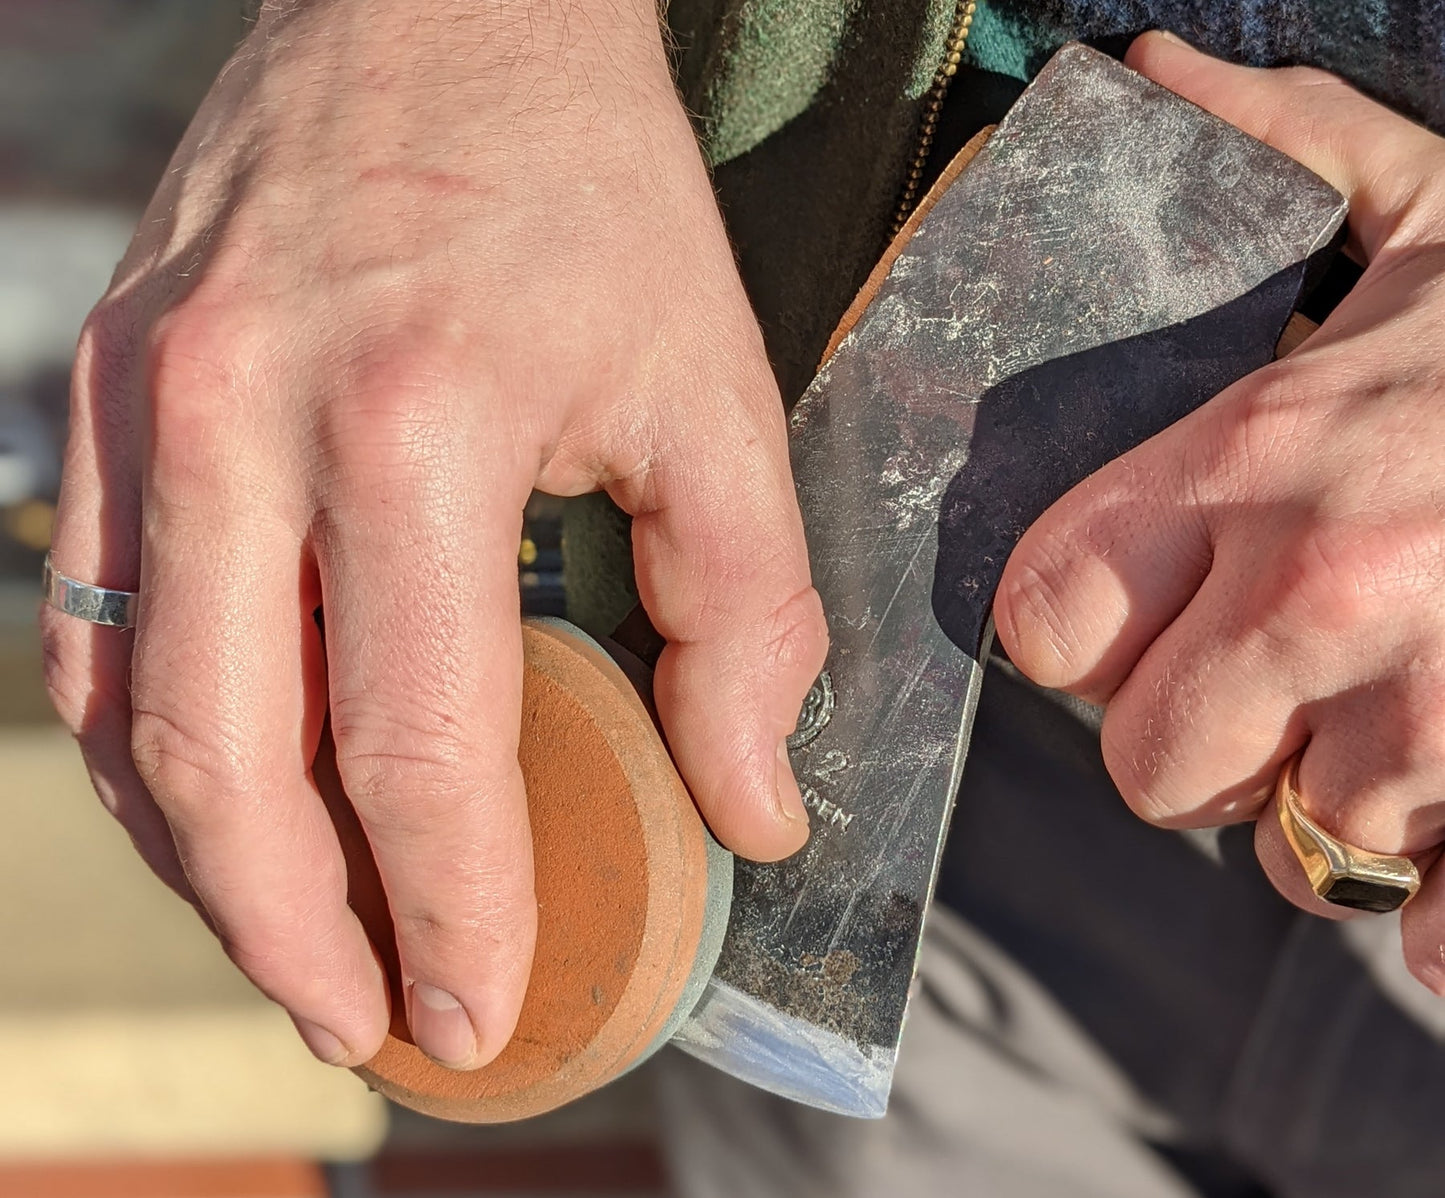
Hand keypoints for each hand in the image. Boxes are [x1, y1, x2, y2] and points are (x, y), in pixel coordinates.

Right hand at [41, 0, 824, 1070]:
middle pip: (229, 758)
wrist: (448, 12)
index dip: (449, 908)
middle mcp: (244, 417)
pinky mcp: (108, 383)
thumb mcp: (715, 392)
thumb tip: (749, 809)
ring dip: (207, 866)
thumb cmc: (593, 198)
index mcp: (417, 424)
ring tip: (296, 955)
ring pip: (130, 705)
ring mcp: (148, 398)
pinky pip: (87, 612)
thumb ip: (747, 613)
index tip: (480, 1014)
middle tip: (372, 1029)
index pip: (414, 744)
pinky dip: (147, 746)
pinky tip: (218, 811)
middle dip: (298, 933)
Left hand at [995, 34, 1444, 987]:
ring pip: (1296, 850)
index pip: (1047, 617)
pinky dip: (1441, 900)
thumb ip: (1289, 147)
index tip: (1124, 628)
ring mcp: (1435, 722)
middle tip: (1265, 696)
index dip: (1076, 640)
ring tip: (1403, 716)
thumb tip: (1159, 78)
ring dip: (1335, 807)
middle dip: (1196, 749)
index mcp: (1259, 458)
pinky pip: (1430, 931)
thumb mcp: (1441, 213)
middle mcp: (1324, 593)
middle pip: (1148, 767)